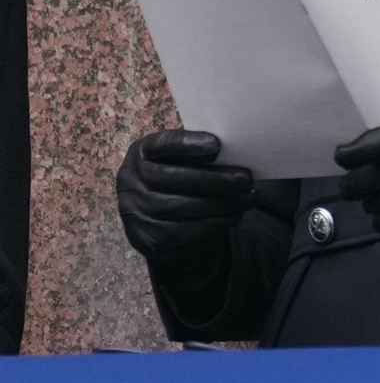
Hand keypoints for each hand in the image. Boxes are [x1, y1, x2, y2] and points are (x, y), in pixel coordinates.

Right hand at [116, 129, 254, 267]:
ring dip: (221, 204)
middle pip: (174, 179)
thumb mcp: (179, 160)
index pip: (163, 144)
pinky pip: (183, 231)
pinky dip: (213, 224)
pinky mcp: (145, 238)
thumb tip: (234, 148)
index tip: (217, 145)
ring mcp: (134, 211)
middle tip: (246, 179)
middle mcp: (129, 180)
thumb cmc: (177, 177)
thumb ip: (197, 152)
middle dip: (215, 179)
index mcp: (141, 152)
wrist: (156, 219)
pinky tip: (234, 216)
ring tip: (248, 199)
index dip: (189, 144)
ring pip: (182, 207)